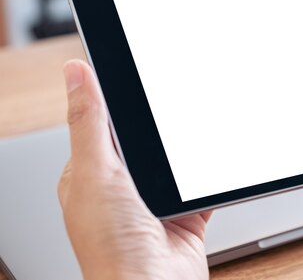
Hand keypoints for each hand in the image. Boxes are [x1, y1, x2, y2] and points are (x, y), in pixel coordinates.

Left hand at [58, 60, 210, 279]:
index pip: (103, 123)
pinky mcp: (185, 214)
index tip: (138, 70)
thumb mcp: (96, 172)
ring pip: (174, 160)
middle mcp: (122, 187)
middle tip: (175, 98)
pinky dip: (209, 175)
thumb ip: (89, 123)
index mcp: (91, 174)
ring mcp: (155, 201)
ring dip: (186, 149)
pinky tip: (214, 161)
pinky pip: (201, 185)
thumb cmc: (113, 246)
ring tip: (197, 129)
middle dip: (160, 124)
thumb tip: (75, 73)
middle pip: (144, 139)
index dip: (118, 97)